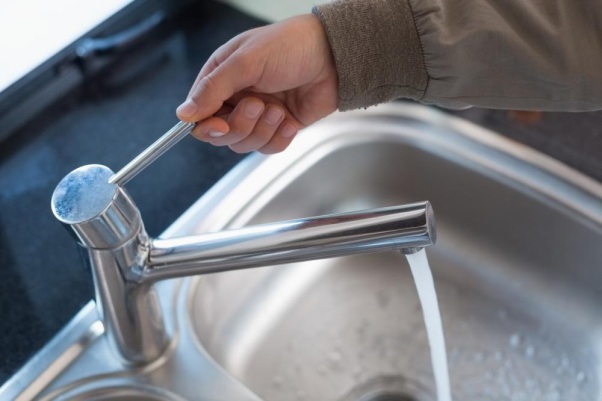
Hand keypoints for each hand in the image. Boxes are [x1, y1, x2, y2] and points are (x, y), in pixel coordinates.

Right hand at [176, 14, 337, 153]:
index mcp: (222, 77)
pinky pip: (268, 147)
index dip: (208, 125)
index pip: (200, 113)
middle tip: (260, 105)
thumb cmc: (291, 46)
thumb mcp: (246, 62)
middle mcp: (236, 98)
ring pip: (245, 144)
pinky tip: (290, 120)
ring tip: (279, 109)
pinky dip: (279, 138)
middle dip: (242, 125)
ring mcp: (258, 114)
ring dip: (263, 130)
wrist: (334, 56)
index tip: (222, 124)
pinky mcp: (279, 127)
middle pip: (222, 134)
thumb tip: (184, 114)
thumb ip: (213, 88)